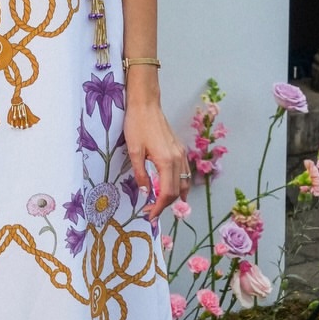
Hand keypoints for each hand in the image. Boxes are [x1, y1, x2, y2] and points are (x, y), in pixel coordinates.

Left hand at [124, 102, 187, 221]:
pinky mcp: (180, 149)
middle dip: (166, 205)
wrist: (146, 104)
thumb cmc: (137, 124)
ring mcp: (181, 153)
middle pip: (178, 191)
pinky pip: (184, 173)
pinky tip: (173, 189)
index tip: (149, 216)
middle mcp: (178, 159)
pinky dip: (180, 184)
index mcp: (167, 161)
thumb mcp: (134, 151)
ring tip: (161, 205)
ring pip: (184, 183)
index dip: (159, 207)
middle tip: (151, 212)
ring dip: (175, 197)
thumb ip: (141, 174)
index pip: (167, 193)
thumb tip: (146, 193)